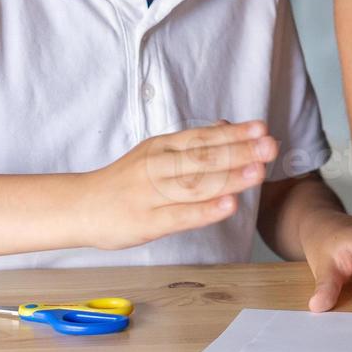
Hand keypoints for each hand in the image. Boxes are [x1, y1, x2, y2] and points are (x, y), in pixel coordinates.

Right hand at [83, 120, 274, 249]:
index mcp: (160, 147)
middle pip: (202, 158)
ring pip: (194, 184)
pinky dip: (206, 210)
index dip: (233, 133)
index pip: (202, 137)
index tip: (261, 128)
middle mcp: (157, 166)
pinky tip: (229, 205)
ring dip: (228, 177)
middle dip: (239, 151)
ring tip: (258, 172)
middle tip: (270, 146)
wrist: (81, 206)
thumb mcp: (154, 155)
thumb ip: (189, 146)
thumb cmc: (125, 181)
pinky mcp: (146, 222)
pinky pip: (180, 216)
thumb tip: (228, 129)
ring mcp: (151, 194)